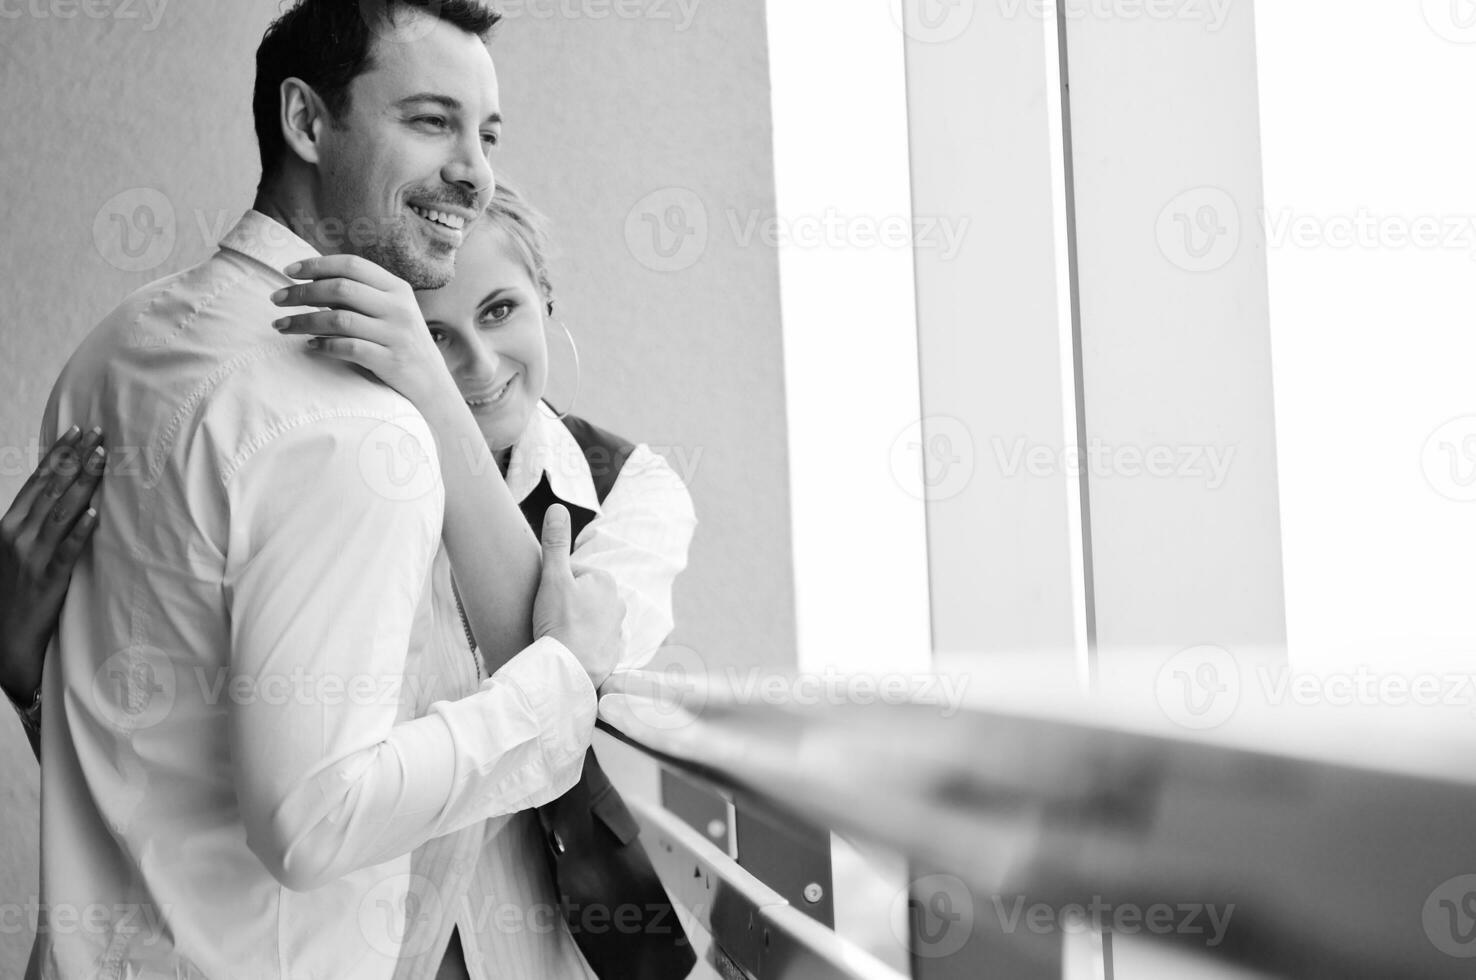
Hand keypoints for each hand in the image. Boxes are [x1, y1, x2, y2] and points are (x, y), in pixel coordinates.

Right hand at [0, 426, 104, 701]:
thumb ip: (34, 524)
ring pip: (61, 512)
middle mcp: (17, 536)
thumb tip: (61, 494)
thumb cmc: (13, 593)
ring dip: (83, 483)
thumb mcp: (14, 552)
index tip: (78, 431)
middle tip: (101, 434)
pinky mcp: (49, 580)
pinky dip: (80, 531)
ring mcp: (32, 558)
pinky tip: (94, 513)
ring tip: (103, 459)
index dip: (58, 454)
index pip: (37, 481)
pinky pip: (66, 551)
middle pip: (51, 489)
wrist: (4, 641)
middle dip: (76, 458)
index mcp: (7, 526)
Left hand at [270, 255, 458, 410]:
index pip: (352, 265)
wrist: (433, 387)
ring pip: (339, 318)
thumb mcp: (392, 313)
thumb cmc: (402, 346)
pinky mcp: (390, 361)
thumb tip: (312, 285)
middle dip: (301, 292)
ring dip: (303, 320)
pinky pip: (348, 348)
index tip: (288, 271)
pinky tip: (309, 347)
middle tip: (276, 299)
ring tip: (282, 325)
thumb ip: (362, 298)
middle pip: (341, 289)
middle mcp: (399, 308)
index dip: (317, 265)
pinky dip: (324, 345)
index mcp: (397, 288)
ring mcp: (396, 334)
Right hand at [531, 505, 622, 688]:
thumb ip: (554, 542)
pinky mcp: (613, 654)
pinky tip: (570, 651)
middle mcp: (618, 603)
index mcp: (606, 581)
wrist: (569, 671)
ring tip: (558, 636)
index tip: (546, 601)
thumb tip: (556, 507)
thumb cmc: (559, 622)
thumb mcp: (553, 578)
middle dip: (565, 605)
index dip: (553, 586)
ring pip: (588, 620)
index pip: (572, 574)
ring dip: (574, 625)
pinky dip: (583, 645)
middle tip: (549, 619)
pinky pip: (595, 643)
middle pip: (581, 596)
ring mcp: (618, 630)